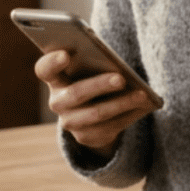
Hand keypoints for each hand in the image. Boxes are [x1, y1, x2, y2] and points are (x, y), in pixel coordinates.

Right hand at [36, 50, 155, 159]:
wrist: (90, 112)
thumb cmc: (92, 77)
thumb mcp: (89, 67)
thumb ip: (94, 61)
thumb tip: (117, 63)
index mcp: (54, 78)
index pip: (45, 69)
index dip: (52, 62)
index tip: (66, 54)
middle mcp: (57, 102)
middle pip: (76, 93)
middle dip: (100, 85)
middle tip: (121, 78)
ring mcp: (70, 122)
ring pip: (97, 114)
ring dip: (122, 104)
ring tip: (142, 95)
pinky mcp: (86, 137)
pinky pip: (110, 127)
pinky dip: (130, 115)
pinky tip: (145, 105)